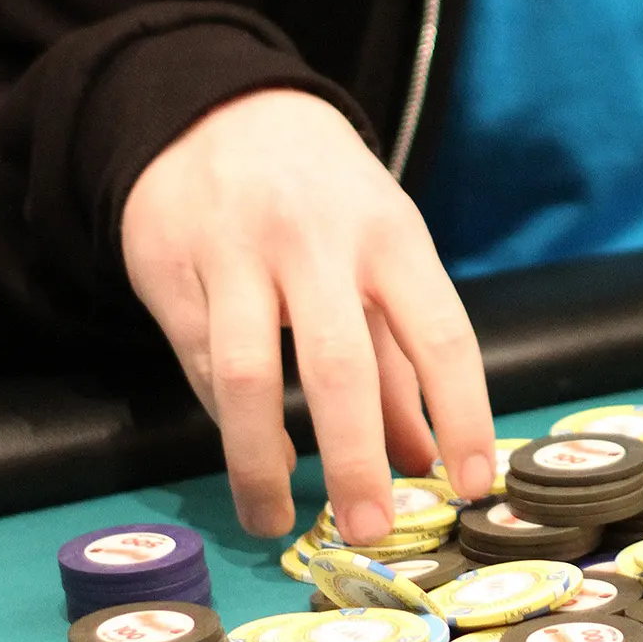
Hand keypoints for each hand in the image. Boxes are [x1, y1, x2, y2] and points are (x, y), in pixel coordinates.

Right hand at [122, 89, 495, 541]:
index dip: (463, 415)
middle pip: (340, 364)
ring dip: (262, 461)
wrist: (218, 110)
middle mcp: (317, 239)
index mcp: (391, 232)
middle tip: (370, 531)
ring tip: (277, 520)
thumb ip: (402, 362)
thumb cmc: (324, 197)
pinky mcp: (171, 267)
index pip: (441, 333)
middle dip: (356, 458)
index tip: (471, 486)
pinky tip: (249, 456)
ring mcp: (237, 252)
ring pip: (246, 374)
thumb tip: (425, 463)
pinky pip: (199, 362)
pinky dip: (225, 420)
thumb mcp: (381, 252)